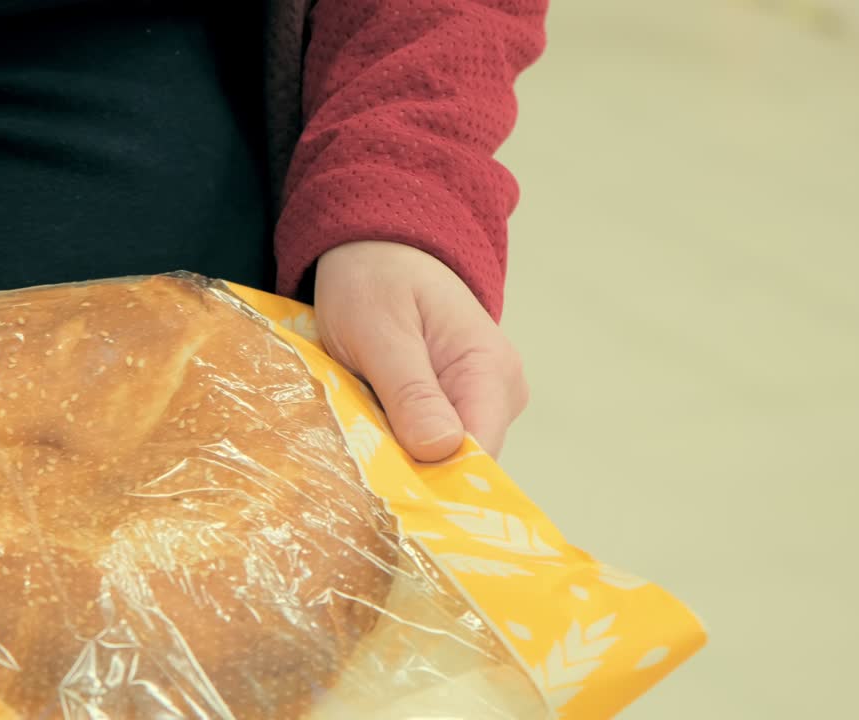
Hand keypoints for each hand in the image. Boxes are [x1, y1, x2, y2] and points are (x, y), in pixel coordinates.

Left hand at [315, 241, 527, 461]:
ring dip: (400, 457)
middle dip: (411, 471)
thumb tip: (441, 450)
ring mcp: (482, 400)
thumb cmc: (376, 279)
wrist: (378, 247)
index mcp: (490, 370)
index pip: (478, 455)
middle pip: (462, 465)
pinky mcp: (458, 405)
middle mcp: (500, 392)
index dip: (434, 482)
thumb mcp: (381, 331)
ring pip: (444, 459)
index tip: (385, 490)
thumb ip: (411, 391)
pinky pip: (432, 443)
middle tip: (358, 459)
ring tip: (359, 436)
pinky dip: (398, 443)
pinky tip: (370, 429)